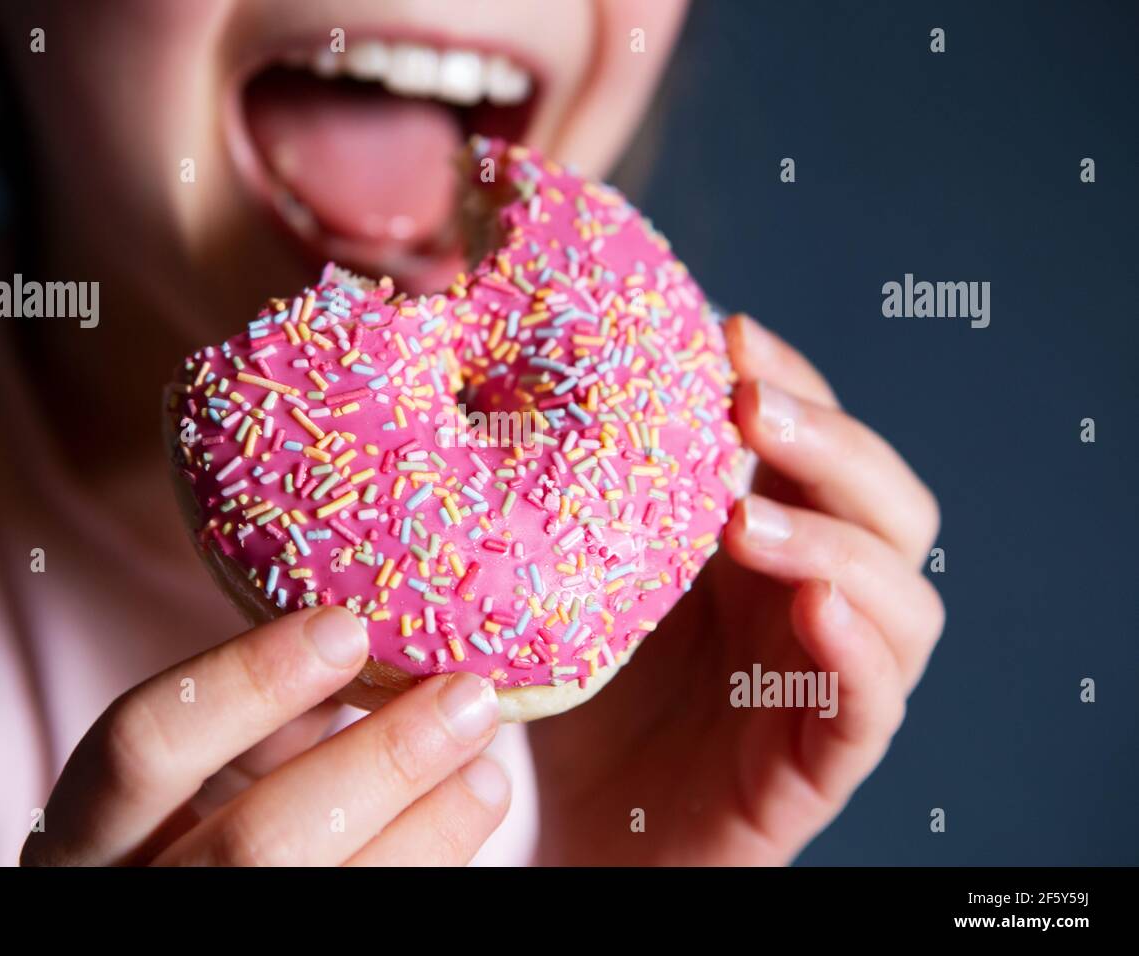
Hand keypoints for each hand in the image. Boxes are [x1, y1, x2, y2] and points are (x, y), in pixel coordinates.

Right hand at [21, 607, 508, 865]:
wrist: (198, 906)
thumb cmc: (187, 845)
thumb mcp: (191, 789)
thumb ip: (256, 734)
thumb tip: (364, 658)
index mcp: (82, 840)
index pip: (140, 746)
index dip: (246, 681)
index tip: (347, 627)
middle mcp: (127, 904)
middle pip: (258, 842)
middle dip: (379, 762)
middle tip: (467, 698)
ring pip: (333, 901)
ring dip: (432, 825)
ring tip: (488, 765)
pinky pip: (372, 918)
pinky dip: (429, 859)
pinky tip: (466, 811)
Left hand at [528, 314, 943, 864]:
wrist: (581, 830)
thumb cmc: (578, 697)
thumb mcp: (582, 578)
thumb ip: (592, 500)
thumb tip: (528, 376)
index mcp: (764, 544)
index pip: (815, 443)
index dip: (792, 381)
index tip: (729, 330)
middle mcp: (812, 600)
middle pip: (884, 503)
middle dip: (828, 441)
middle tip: (749, 405)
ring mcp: (827, 680)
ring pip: (902, 598)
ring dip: (835, 542)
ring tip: (746, 520)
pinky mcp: (822, 761)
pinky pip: (872, 704)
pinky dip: (856, 651)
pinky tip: (812, 608)